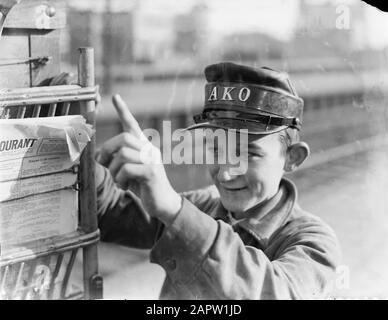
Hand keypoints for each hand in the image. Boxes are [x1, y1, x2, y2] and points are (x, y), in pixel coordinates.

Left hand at [97, 94, 181, 225]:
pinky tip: (125, 186)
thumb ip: (117, 161)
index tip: (115, 97)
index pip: (132, 125)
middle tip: (103, 163)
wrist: (162, 203)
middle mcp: (149, 149)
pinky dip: (120, 179)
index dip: (124, 111)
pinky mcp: (151, 173)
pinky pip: (127, 169)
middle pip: (123, 138)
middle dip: (108, 150)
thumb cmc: (143, 186)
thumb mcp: (128, 171)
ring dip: (114, 170)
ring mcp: (151, 160)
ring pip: (123, 154)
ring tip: (119, 180)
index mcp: (143, 147)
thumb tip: (100, 156)